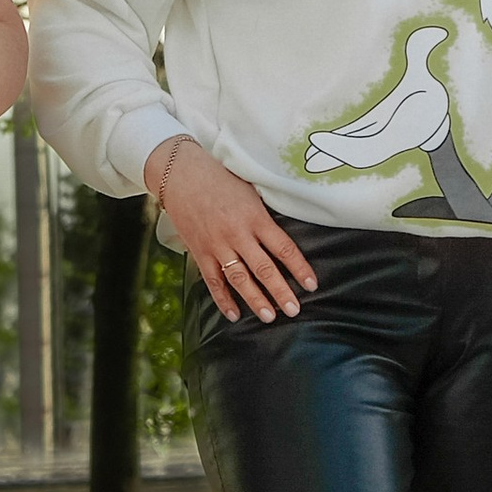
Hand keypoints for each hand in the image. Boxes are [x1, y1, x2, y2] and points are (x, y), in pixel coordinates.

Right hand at [153, 138, 314, 323]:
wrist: (180, 175)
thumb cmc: (219, 179)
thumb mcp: (250, 191)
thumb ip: (265, 216)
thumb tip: (282, 239)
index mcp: (255, 217)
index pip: (284, 248)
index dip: (300, 268)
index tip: (311, 285)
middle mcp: (237, 234)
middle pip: (264, 269)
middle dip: (281, 292)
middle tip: (294, 309)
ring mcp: (217, 245)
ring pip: (240, 279)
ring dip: (255, 299)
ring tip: (269, 316)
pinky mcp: (200, 252)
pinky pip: (213, 281)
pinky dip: (223, 299)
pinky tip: (234, 314)